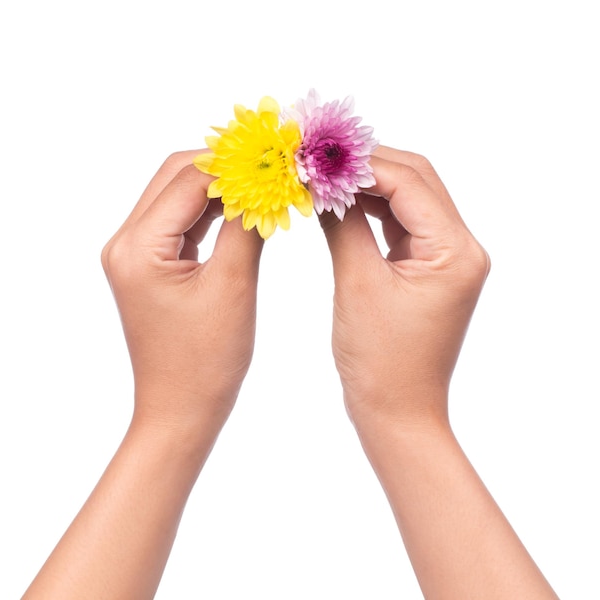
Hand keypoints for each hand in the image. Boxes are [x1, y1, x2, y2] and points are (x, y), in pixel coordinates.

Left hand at [24, 152, 264, 599]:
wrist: (181, 410)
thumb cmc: (206, 363)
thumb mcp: (233, 287)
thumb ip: (247, 226)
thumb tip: (265, 181)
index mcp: (138, 248)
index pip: (189, 180)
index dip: (235, 161)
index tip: (276, 150)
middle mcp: (127, 243)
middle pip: (176, 177)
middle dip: (225, 164)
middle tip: (272, 160)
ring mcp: (136, 254)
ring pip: (179, 197)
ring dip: (220, 185)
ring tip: (264, 178)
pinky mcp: (151, 266)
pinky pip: (182, 222)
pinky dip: (213, 210)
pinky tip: (245, 207)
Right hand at [320, 146, 489, 429]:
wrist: (397, 412)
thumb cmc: (380, 362)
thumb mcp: (358, 284)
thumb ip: (343, 224)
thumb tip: (323, 180)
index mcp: (455, 252)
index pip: (409, 182)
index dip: (361, 161)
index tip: (317, 150)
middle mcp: (461, 249)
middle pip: (415, 181)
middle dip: (365, 164)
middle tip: (318, 154)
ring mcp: (446, 259)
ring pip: (407, 199)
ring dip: (367, 184)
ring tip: (324, 174)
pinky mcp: (428, 270)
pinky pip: (400, 225)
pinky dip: (371, 210)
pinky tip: (340, 202)